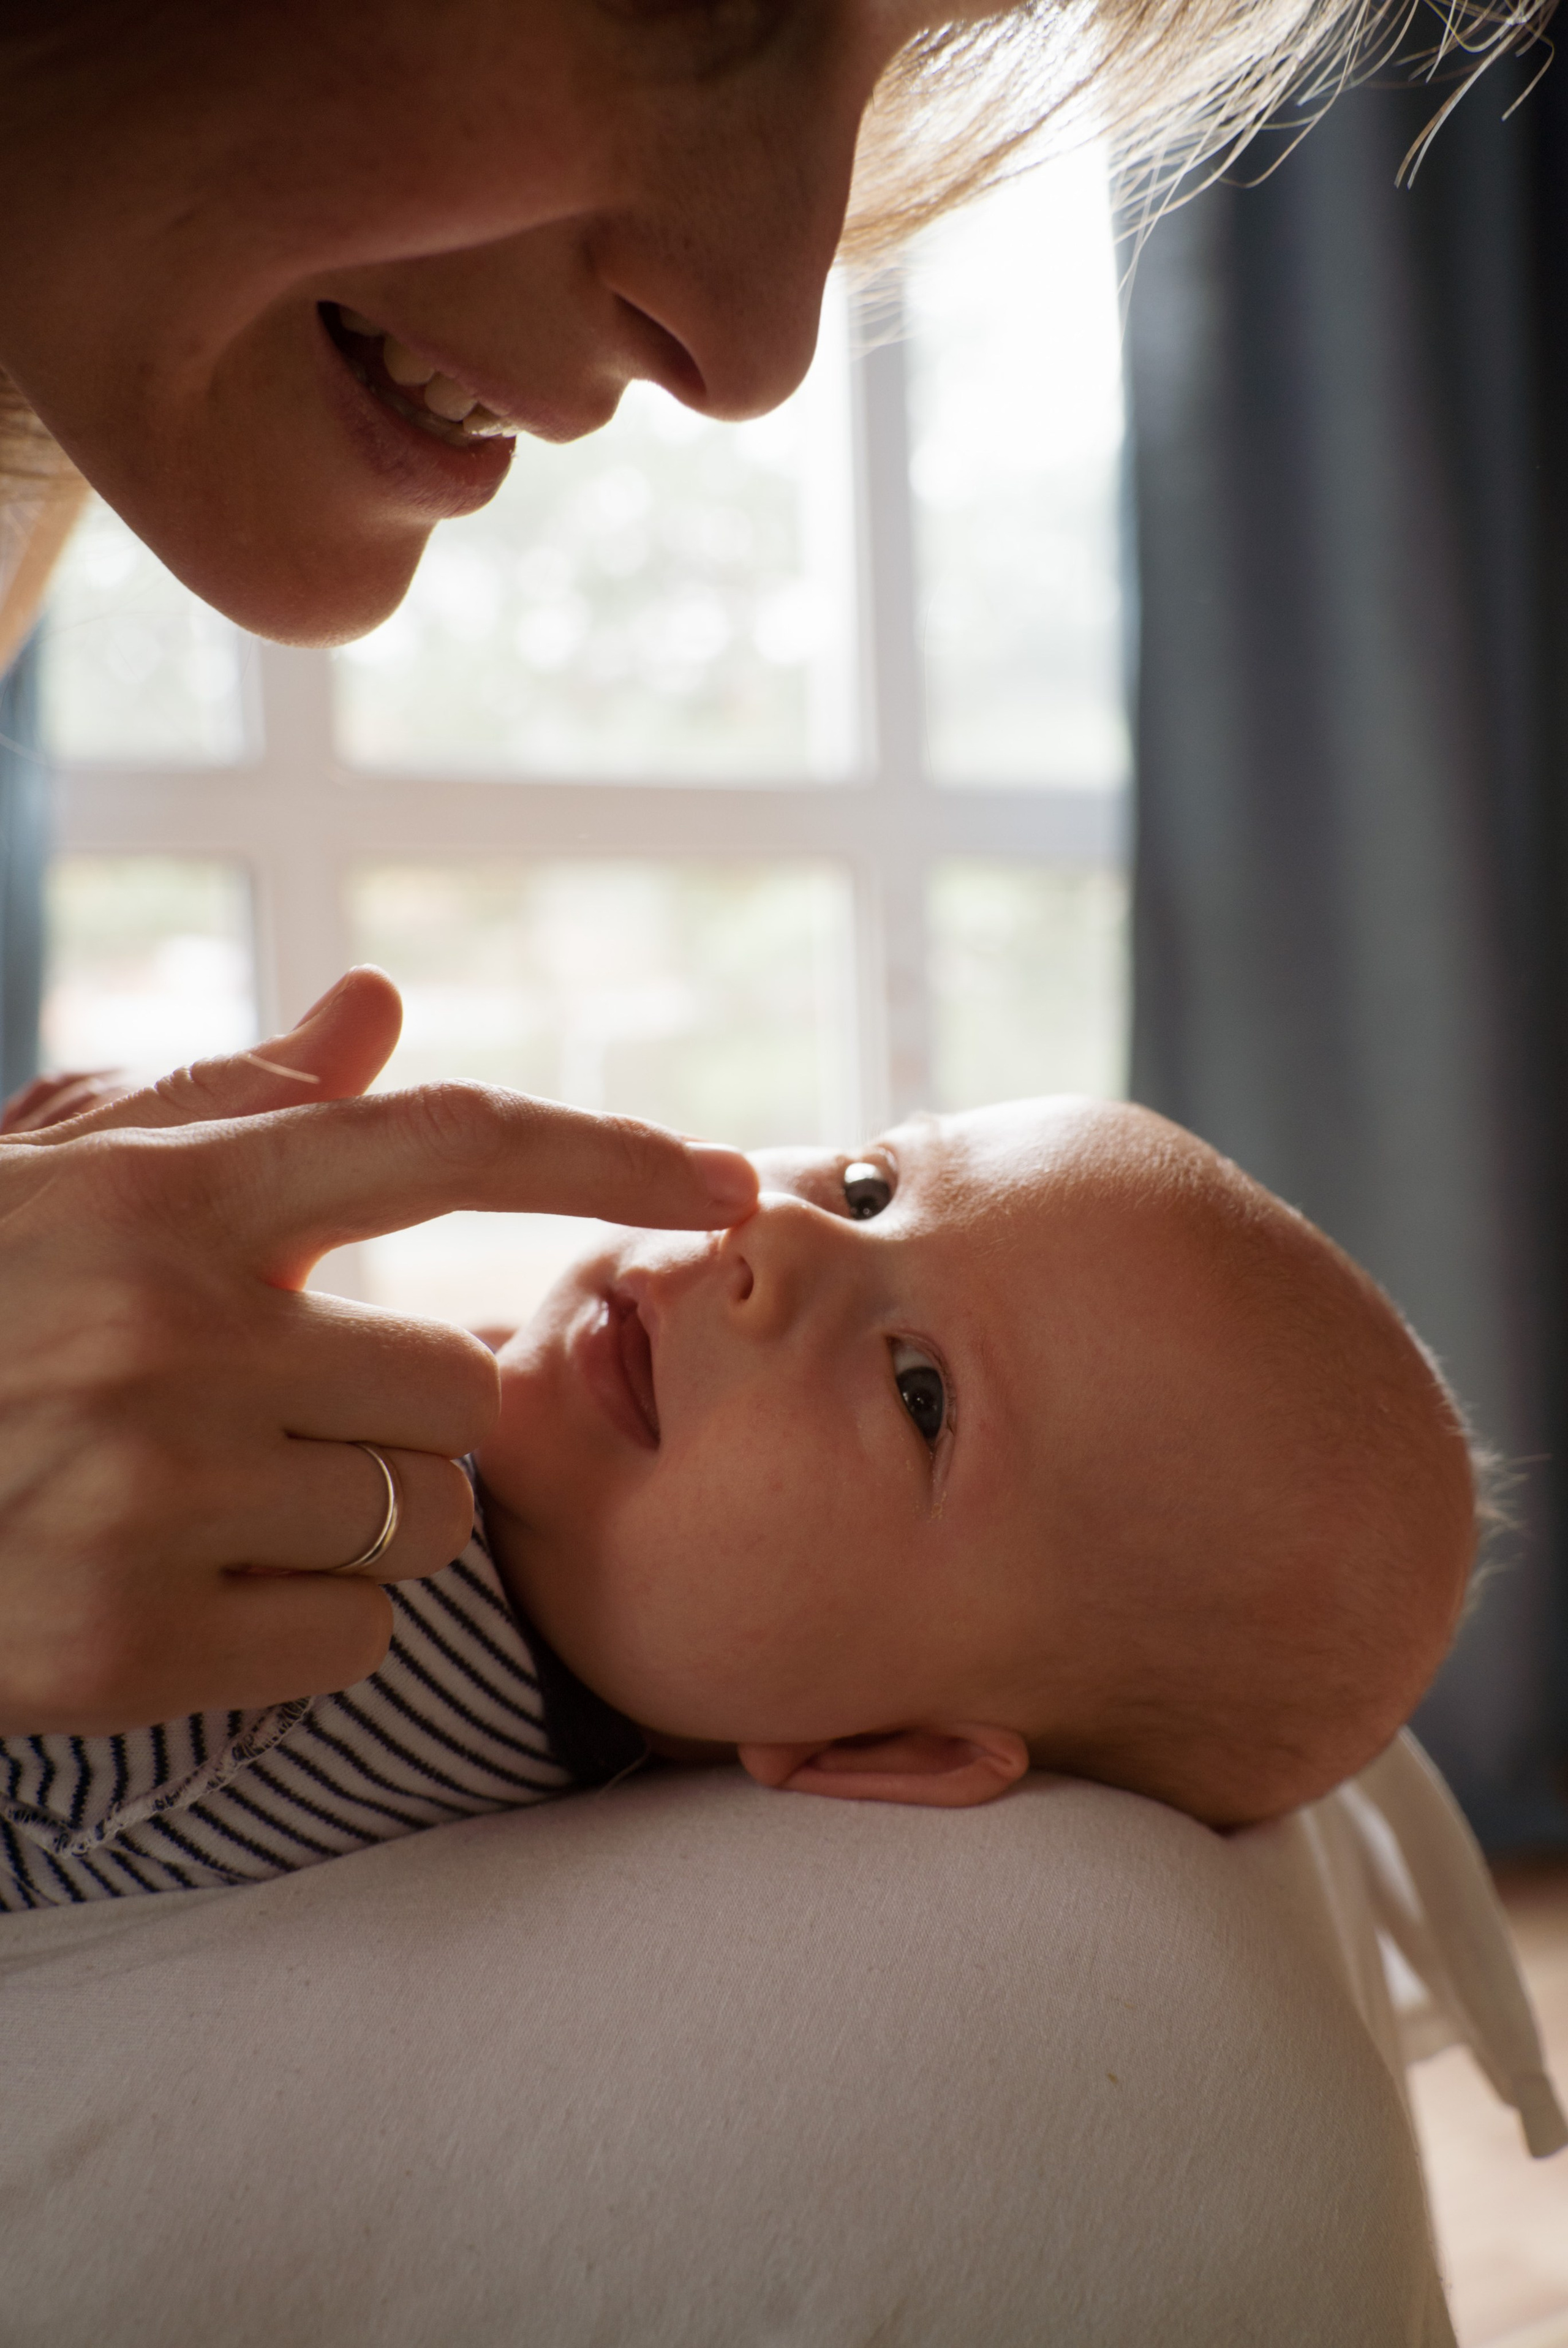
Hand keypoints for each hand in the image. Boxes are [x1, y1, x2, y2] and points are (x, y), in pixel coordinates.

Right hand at [0, 966, 757, 1735]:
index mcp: (170, 1197)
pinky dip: (300, 1631)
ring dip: (356, 1522)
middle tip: (276, 1421)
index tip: (731, 1182)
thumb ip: (233, 1104)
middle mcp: (179, 1331)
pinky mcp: (126, 1643)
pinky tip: (179, 1592)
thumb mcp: (61, 1179)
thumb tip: (373, 1008)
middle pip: (460, 1388)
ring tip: (209, 1502)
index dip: (611, 1157)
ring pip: (421, 1523)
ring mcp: (152, 1491)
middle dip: (402, 1415)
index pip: (447, 1143)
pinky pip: (353, 1642)